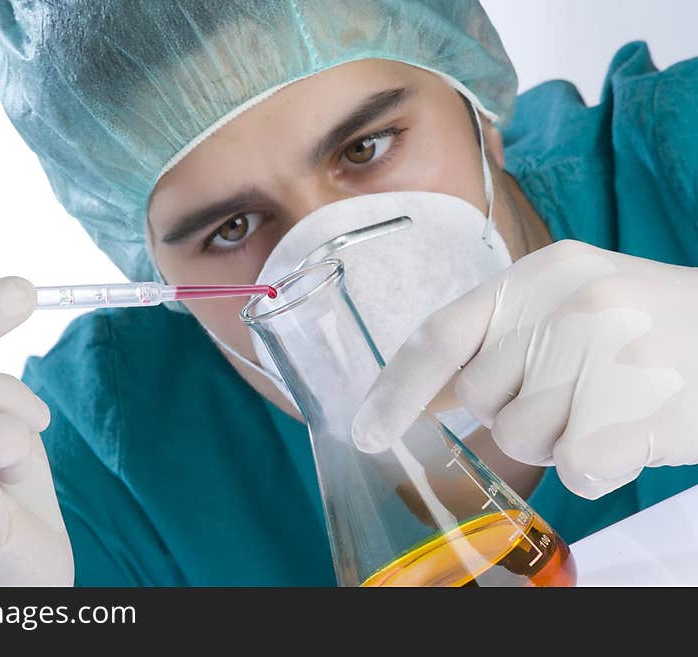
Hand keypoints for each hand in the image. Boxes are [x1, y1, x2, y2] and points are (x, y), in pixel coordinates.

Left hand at [352, 240, 697, 499]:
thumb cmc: (656, 332)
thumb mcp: (576, 306)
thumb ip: (500, 340)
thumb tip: (418, 398)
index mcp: (542, 272)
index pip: (441, 334)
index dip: (396, 389)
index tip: (367, 432)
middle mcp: (568, 301)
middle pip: (481, 397)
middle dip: (515, 412)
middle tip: (580, 390)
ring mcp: (605, 351)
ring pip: (522, 438)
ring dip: (559, 439)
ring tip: (612, 405)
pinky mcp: (636, 406)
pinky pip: (575, 468)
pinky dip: (599, 466)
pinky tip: (634, 433)